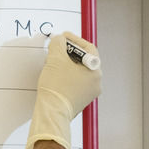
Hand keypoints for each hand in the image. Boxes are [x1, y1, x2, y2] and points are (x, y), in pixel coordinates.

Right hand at [25, 32, 101, 148]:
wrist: (52, 112)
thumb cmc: (56, 88)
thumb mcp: (55, 58)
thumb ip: (58, 43)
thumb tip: (59, 39)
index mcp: (95, 71)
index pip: (88, 48)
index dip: (74, 40)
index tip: (63, 37)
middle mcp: (95, 82)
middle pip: (83, 60)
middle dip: (68, 53)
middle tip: (56, 50)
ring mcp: (88, 93)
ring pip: (78, 72)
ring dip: (66, 65)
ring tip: (52, 64)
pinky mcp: (79, 100)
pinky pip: (74, 83)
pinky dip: (65, 77)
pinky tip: (54, 77)